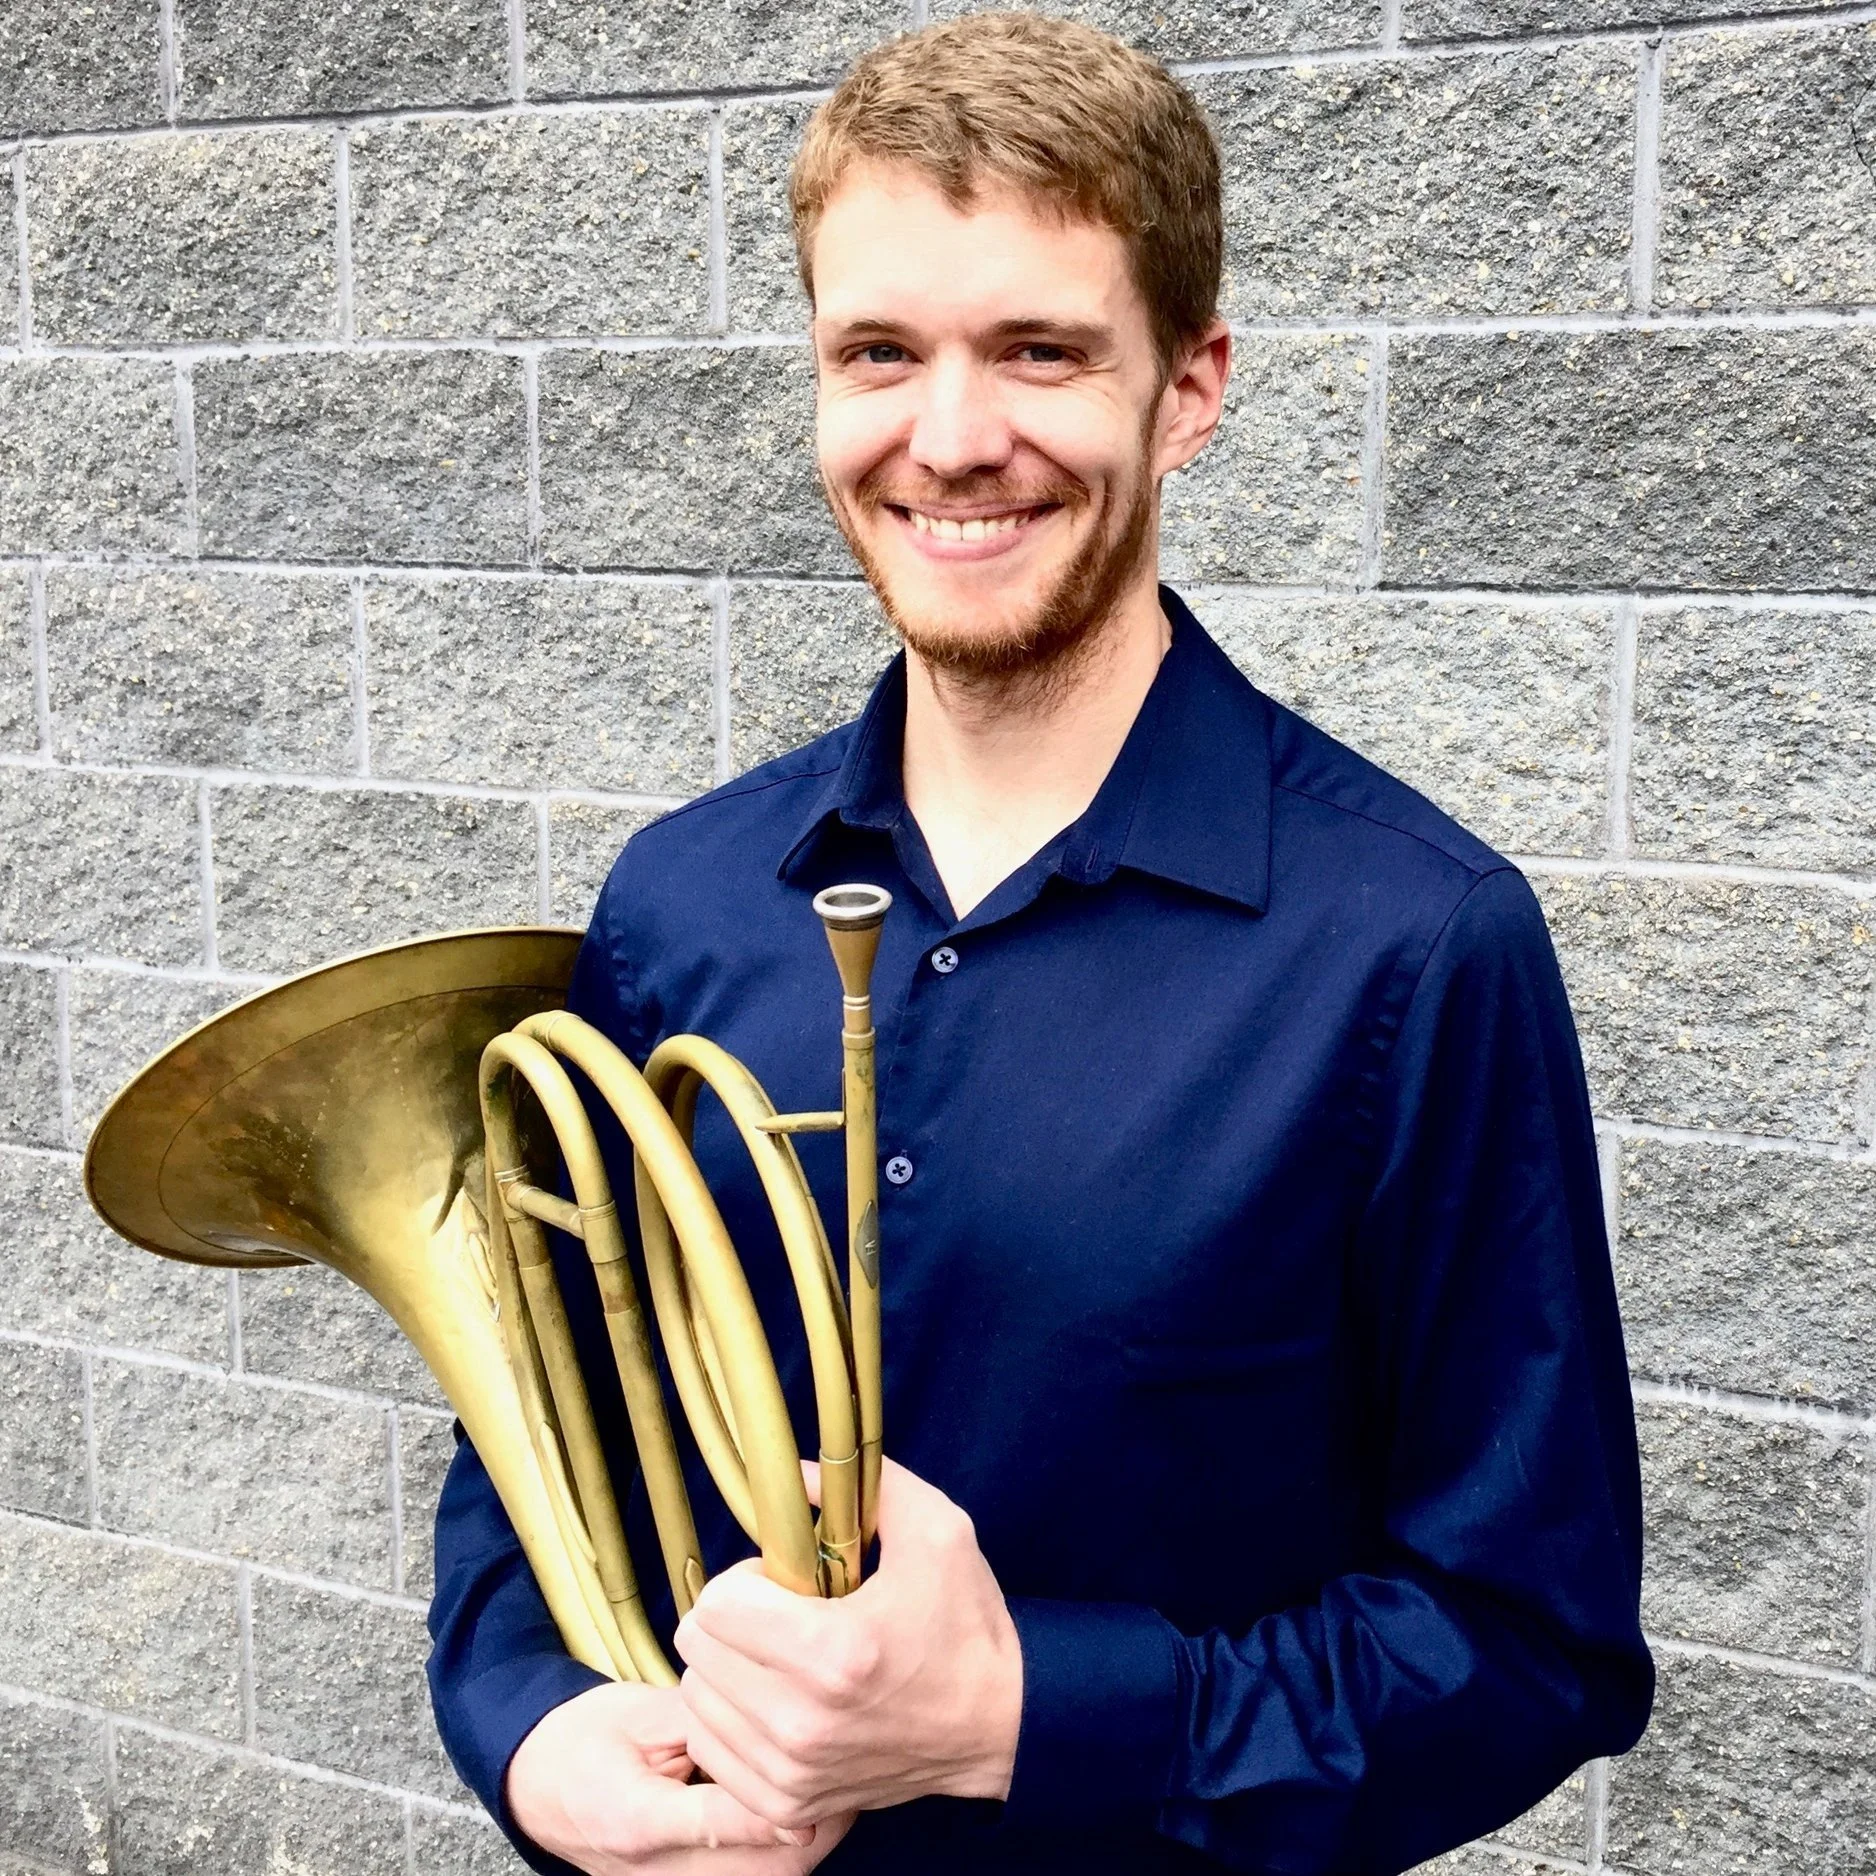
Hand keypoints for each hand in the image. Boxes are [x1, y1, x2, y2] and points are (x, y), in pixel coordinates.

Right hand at [505, 1681, 854, 1874]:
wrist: (537, 1788)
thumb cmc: (587, 1738)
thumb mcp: (640, 1715)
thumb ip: (705, 1725)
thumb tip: (773, 1721)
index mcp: (639, 1820)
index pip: (727, 1821)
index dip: (783, 1798)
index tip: (825, 1764)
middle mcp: (661, 1872)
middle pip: (767, 1868)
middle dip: (819, 1820)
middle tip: (847, 1762)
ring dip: (811, 1835)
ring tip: (833, 1775)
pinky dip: (787, 1847)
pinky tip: (802, 1800)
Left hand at [674, 1458, 1023, 1829]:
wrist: (1001, 1725)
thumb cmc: (967, 1626)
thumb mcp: (936, 1531)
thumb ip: (865, 1484)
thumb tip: (791, 1470)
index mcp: (834, 1651)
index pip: (717, 1606)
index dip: (746, 1579)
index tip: (783, 1582)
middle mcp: (803, 1721)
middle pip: (698, 1650)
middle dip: (729, 1620)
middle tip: (777, 1617)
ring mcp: (793, 1771)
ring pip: (696, 1701)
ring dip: (726, 1670)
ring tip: (777, 1660)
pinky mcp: (789, 1804)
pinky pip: (711, 1750)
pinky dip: (730, 1722)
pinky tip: (773, 1703)